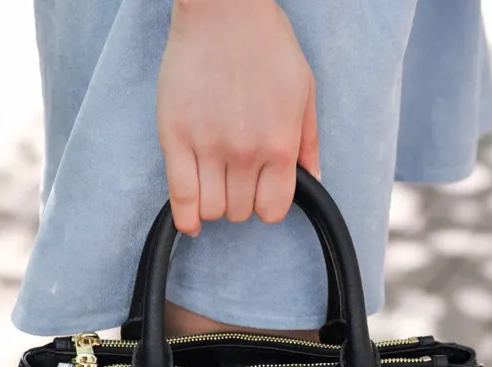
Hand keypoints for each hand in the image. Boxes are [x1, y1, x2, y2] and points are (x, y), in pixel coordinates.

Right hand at [157, 0, 319, 235]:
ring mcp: (209, 146)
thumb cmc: (266, 43)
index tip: (261, 193)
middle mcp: (245, 152)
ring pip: (211, 209)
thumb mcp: (304, 91)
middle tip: (236, 179)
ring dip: (214, 205)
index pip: (273, 210)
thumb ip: (308, 142)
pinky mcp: (176, 137)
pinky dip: (185, 218)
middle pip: (240, 211)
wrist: (224, 9)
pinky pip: (180, 197)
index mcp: (279, 144)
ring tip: (214, 185)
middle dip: (240, 201)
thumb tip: (314, 181)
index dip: (267, 206)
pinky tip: (190, 221)